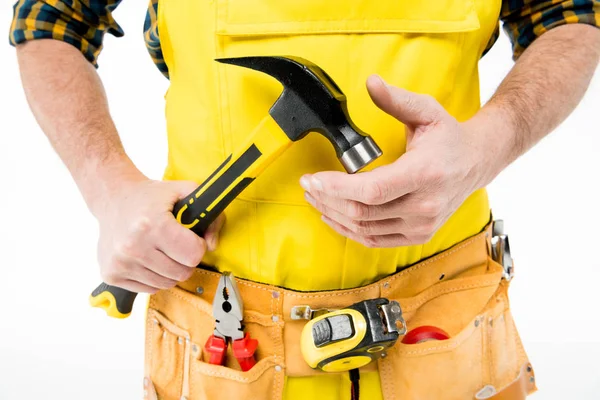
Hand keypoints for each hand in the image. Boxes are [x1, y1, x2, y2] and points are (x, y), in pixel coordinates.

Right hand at [95, 179, 224, 292]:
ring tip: (161, 249)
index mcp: (153, 224)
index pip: (193, 255)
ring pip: (166, 284)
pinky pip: (149, 288)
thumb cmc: (150, 197)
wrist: (113, 198)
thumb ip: (210, 216)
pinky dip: (154, 277)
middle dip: (185, 260)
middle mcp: (134, 246)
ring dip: (170, 270)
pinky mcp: (111, 274)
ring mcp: (121, 262)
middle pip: (182, 273)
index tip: (190, 237)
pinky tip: (147, 257)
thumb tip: (212, 245)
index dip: (198, 246)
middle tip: (177, 244)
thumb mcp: (185, 193)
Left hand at [300, 75, 488, 247]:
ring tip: (315, 198)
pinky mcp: (418, 235)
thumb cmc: (450, 138)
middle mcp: (425, 205)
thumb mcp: (427, 111)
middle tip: (308, 186)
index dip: (337, 188)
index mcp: (425, 173)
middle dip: (328, 199)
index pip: (372, 190)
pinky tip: (334, 216)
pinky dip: (349, 230)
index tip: (312, 179)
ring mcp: (422, 224)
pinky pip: (374, 239)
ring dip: (334, 214)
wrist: (477, 163)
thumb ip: (397, 99)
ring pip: (364, 228)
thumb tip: (371, 83)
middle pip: (362, 211)